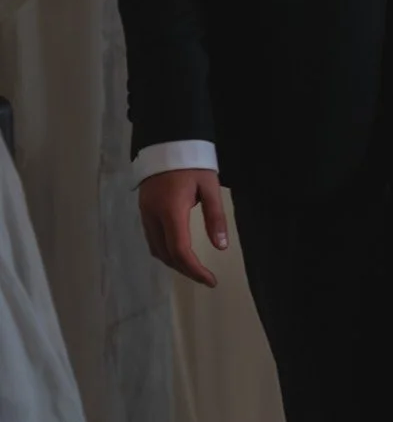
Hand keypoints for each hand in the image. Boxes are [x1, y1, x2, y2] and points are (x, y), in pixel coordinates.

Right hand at [138, 167, 229, 287]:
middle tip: (205, 277)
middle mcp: (153, 216)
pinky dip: (165, 251)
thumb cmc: (192, 162)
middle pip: (166, 254)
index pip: (180, 250)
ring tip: (194, 268)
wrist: (166, 141)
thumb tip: (221, 246)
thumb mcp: (210, 186)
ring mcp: (145, 213)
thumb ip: (216, 217)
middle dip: (185, 270)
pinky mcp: (143, 210)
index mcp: (171, 210)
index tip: (210, 280)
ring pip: (156, 249)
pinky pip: (152, 238)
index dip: (195, 270)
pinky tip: (179, 252)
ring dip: (174, 262)